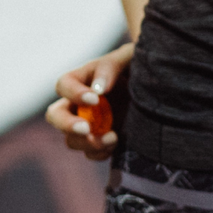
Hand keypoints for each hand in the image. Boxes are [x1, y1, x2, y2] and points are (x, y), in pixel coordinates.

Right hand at [45, 41, 134, 160]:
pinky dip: (100, 153)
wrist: (157, 89)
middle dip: (66, 124)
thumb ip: (109, 67)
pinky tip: (117, 143)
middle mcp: (80, 104)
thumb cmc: (138, 66)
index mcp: (82, 79)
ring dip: (88, 143)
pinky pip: (91, 154)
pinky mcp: (103, 142)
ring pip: (71, 140)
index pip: (63, 85)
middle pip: (55, 116)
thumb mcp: (127, 58)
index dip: (73, 93)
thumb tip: (98, 88)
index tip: (95, 99)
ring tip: (113, 138)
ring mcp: (90, 125)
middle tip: (86, 128)